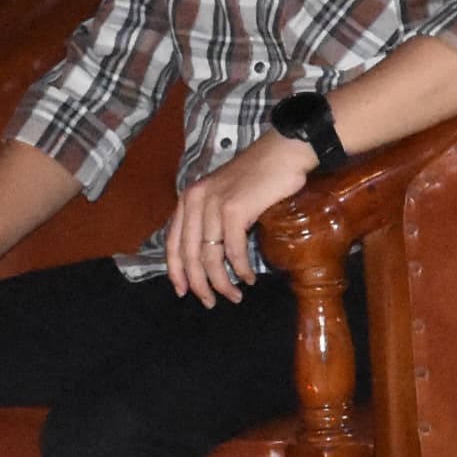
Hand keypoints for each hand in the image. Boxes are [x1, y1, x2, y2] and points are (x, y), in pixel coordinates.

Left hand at [167, 130, 323, 305]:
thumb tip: (210, 256)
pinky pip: (233, 250)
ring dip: (222, 282)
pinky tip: (248, 277)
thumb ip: (211, 218)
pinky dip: (240, 268)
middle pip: (189, 255)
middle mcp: (195, 200)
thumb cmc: (258, 176)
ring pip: (210, 256)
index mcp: (189, 198)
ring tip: (234, 295)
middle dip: (199, 285)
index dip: (176, 271)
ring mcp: (213, 204)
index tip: (184, 292)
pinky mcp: (234, 209)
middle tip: (211, 303)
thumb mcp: (224, 195)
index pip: (173, 243)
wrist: (283, 153)